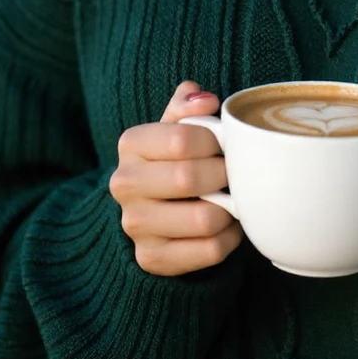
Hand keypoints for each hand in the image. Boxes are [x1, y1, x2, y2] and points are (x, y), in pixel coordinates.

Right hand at [109, 82, 242, 275]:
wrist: (150, 209)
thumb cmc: (172, 158)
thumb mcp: (175, 126)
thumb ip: (188, 107)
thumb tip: (206, 100)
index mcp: (131, 143)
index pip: (182, 138)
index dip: (215, 141)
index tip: (225, 144)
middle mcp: (125, 184)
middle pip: (190, 178)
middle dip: (224, 175)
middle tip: (233, 174)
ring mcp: (135, 225)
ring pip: (205, 219)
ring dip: (230, 210)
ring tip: (231, 200)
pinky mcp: (151, 258)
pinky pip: (210, 250)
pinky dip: (229, 238)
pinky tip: (226, 226)